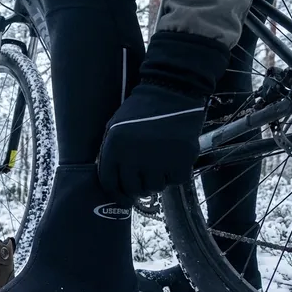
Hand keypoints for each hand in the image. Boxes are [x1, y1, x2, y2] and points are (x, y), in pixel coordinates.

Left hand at [97, 83, 204, 203]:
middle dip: (139, 189)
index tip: (125, 201)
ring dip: (158, 181)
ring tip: (160, 165)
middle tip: (145, 183)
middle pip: (134, 189)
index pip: (110, 184)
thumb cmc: (141, 110)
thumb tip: (112, 183)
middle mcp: (134, 157)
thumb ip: (109, 153)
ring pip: (156, 187)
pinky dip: (176, 174)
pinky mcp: (182, 159)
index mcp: (114, 148)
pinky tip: (175, 161)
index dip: (118, 196)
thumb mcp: (114, 127)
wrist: (171, 91)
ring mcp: (158, 159)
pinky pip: (177, 181)